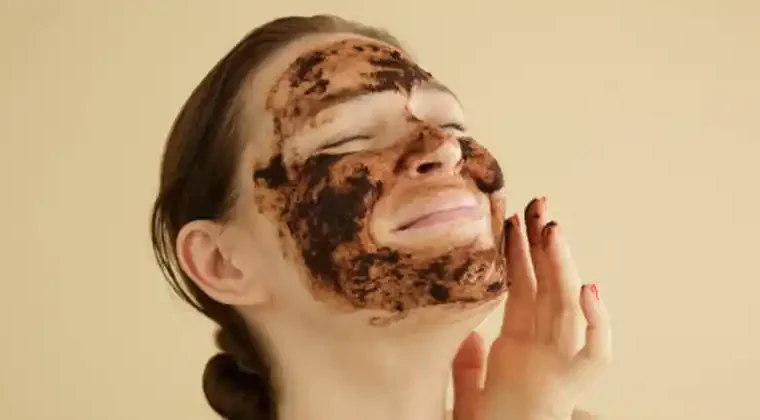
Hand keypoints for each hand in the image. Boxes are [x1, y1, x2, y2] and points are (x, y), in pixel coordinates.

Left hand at [452, 198, 611, 419]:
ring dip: (560, 265)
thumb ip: (467, 359)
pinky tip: (590, 290)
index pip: (520, 287)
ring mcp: (560, 359)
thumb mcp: (468, 384)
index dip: (517, 253)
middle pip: (545, 285)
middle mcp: (543, 344)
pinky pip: (595, 351)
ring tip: (552, 228)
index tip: (512, 220)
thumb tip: (470, 335)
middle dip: (543, 243)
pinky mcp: (575, 381)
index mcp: (518, 341)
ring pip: (564, 303)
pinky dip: (597, 321)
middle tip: (538, 204)